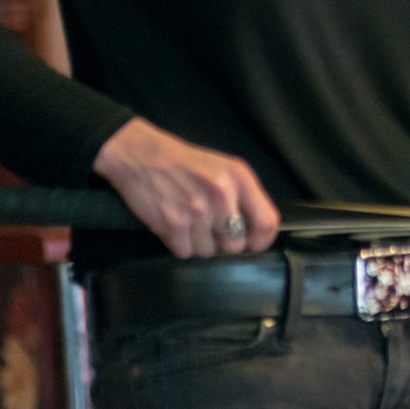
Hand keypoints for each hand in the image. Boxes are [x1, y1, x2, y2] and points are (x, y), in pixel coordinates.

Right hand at [93, 117, 280, 257]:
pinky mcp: (173, 225)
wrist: (142, 155)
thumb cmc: (184, 162)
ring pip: (208, 251)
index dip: (262, 240)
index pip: (267, 221)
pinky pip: (185, 253)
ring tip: (188, 221)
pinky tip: (174, 225)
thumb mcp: (223, 168)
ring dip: (199, 243)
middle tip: (210, 229)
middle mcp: (222, 195)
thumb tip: (253, 229)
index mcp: (240, 178)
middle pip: (236, 244)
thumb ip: (242, 196)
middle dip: (223, 243)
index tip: (253, 243)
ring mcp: (197, 212)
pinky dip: (179, 244)